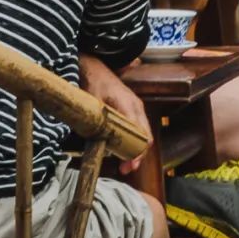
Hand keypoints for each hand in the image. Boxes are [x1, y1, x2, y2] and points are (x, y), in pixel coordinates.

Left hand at [77, 55, 152, 174]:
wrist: (95, 68)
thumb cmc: (94, 82)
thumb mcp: (93, 103)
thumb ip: (97, 121)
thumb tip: (98, 143)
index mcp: (129, 105)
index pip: (140, 132)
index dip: (137, 151)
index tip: (129, 165)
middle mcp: (136, 107)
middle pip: (146, 135)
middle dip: (139, 154)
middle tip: (126, 169)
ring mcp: (136, 107)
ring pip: (144, 132)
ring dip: (137, 150)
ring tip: (125, 165)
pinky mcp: (132, 109)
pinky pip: (138, 128)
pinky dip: (134, 142)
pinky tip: (124, 151)